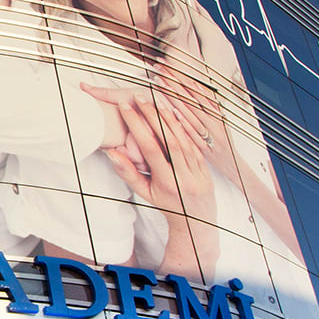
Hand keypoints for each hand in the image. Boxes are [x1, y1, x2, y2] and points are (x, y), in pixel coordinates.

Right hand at [103, 96, 217, 219]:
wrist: (196, 220)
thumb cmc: (166, 205)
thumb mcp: (145, 193)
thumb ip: (128, 173)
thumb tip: (112, 154)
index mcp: (166, 183)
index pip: (150, 148)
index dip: (137, 126)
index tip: (126, 108)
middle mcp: (184, 176)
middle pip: (169, 139)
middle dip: (153, 115)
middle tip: (140, 97)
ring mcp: (198, 170)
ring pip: (184, 138)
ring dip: (169, 117)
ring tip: (155, 100)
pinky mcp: (206, 165)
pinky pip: (194, 142)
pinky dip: (184, 126)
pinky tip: (175, 111)